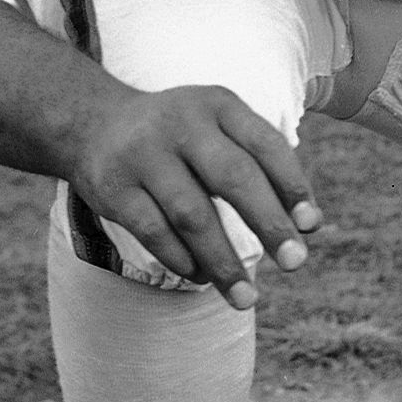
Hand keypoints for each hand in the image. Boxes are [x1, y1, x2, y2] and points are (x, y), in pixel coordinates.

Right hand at [66, 82, 323, 309]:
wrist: (90, 123)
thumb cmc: (179, 136)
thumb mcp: (218, 127)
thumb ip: (261, 165)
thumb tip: (308, 225)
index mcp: (218, 105)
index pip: (265, 145)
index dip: (292, 185)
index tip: (311, 225)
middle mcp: (182, 123)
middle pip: (233, 177)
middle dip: (268, 223)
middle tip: (296, 262)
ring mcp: (143, 155)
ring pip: (192, 215)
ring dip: (223, 261)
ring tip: (246, 297)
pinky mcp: (113, 189)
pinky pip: (154, 232)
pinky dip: (181, 260)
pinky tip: (200, 277)